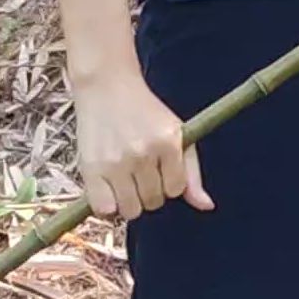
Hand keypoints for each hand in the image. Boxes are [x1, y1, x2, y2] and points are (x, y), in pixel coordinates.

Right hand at [70, 66, 211, 218]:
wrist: (107, 88)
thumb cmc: (145, 112)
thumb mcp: (176, 133)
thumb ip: (192, 172)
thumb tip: (207, 206)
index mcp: (168, 143)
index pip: (175, 189)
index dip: (168, 184)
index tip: (159, 170)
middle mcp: (143, 154)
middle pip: (153, 202)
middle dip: (149, 192)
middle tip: (140, 172)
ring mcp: (116, 162)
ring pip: (131, 210)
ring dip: (130, 202)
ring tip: (125, 181)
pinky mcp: (91, 169)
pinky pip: (104, 210)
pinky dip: (108, 207)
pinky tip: (109, 190)